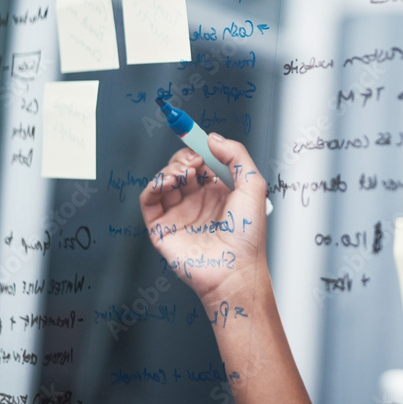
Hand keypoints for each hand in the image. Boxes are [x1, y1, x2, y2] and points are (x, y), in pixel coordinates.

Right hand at [139, 134, 268, 302]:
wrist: (234, 269)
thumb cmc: (247, 235)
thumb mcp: (253, 185)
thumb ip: (236, 156)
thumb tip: (213, 138)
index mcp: (219, 192)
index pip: (203, 162)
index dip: (198, 147)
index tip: (193, 134)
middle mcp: (198, 201)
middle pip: (181, 167)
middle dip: (184, 157)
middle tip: (195, 161)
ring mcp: (179, 213)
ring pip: (164, 180)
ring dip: (171, 169)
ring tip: (185, 174)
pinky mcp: (162, 227)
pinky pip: (148, 200)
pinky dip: (153, 185)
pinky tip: (168, 182)